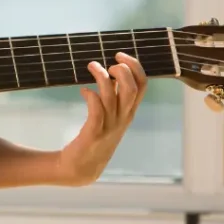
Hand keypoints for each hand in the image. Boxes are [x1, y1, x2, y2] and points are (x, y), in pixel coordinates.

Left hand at [56, 52, 147, 185]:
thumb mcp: (111, 115)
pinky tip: (83, 91)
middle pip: (132, 89)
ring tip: (91, 66)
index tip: (119, 55)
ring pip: (112, 96)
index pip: (143, 85)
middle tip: (108, 63)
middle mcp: (123, 118)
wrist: (81, 169)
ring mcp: (109, 127)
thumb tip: (114, 71)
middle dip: (122, 70)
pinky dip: (91, 96)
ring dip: (102, 77)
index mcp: (129, 112)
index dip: (135, 66)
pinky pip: (96, 112)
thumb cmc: (95, 137)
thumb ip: (115, 95)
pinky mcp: (93, 134)